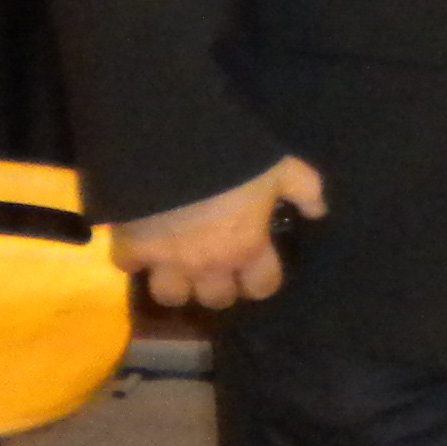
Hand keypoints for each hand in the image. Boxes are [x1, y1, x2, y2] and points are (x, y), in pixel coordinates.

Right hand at [111, 155, 325, 310]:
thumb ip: (305, 189)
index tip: (258, 270)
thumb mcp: (282, 167)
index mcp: (247, 247)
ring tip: (178, 267)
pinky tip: (140, 244)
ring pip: (170, 296)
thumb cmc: (236, 160)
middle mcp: (208, 264)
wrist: (173, 146)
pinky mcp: (131, 247)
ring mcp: (167, 261)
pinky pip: (128, 267)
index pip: (262, 287)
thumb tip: (318, 211)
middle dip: (218, 287)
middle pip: (215, 300)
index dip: (261, 280)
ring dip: (176, 283)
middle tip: (217, 268)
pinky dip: (133, 259)